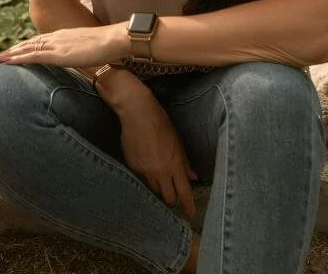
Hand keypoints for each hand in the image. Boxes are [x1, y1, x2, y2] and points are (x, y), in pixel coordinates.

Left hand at [0, 23, 127, 67]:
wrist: (115, 40)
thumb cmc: (110, 46)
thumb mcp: (94, 50)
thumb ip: (87, 54)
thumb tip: (89, 63)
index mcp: (66, 36)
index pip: (42, 41)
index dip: (28, 46)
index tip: (17, 51)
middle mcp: (58, 37)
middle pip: (30, 43)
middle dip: (14, 49)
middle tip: (0, 56)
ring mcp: (57, 45)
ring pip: (27, 49)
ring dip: (11, 54)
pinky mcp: (57, 54)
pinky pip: (33, 56)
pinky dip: (18, 59)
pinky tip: (8, 62)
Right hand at [115, 89, 197, 217]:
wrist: (137, 113)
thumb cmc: (161, 123)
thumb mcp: (178, 142)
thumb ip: (185, 162)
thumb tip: (194, 177)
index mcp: (175, 164)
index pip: (184, 192)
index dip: (188, 206)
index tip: (190, 214)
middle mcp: (160, 171)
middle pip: (168, 198)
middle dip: (172, 200)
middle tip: (173, 198)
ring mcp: (145, 170)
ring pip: (154, 191)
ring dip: (159, 190)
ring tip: (160, 183)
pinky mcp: (132, 167)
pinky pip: (141, 180)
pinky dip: (146, 179)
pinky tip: (146, 169)